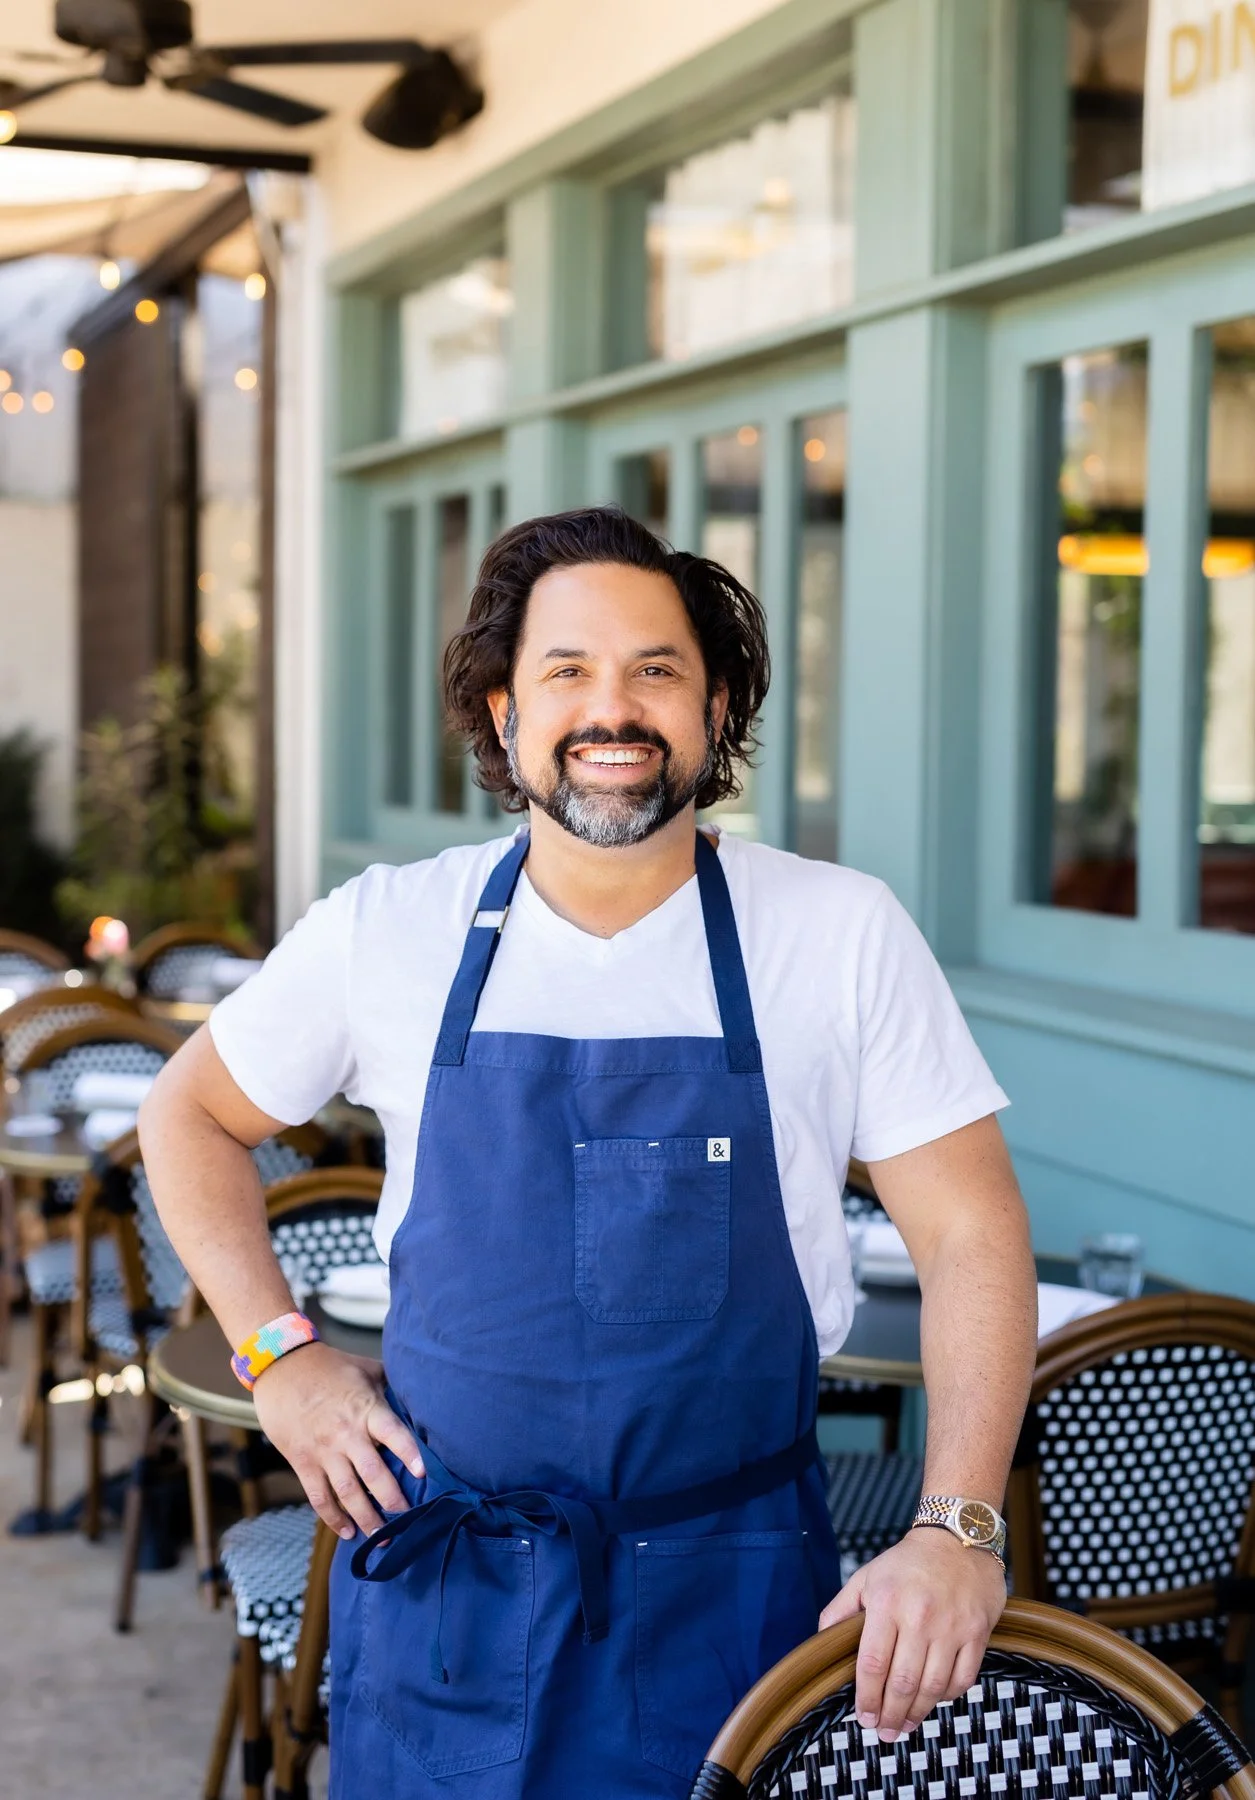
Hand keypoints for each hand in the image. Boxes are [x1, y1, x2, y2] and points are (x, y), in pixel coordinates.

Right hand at [250, 1342, 425, 1539]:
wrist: (281, 1367)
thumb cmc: (328, 1366)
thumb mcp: (365, 1368)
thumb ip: (390, 1384)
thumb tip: (418, 1393)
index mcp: (366, 1409)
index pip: (394, 1433)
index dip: (410, 1453)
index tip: (424, 1475)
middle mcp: (347, 1434)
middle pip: (374, 1473)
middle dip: (393, 1500)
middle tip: (409, 1520)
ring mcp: (324, 1451)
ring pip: (348, 1493)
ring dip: (366, 1518)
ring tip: (383, 1538)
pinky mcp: (303, 1462)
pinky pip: (320, 1496)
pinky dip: (333, 1518)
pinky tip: (347, 1532)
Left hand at [819, 1529, 1005, 1740]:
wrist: (958, 1536)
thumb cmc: (907, 1562)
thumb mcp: (866, 1577)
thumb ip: (841, 1610)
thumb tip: (822, 1643)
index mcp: (886, 1603)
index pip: (872, 1663)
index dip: (866, 1698)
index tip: (862, 1717)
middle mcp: (919, 1617)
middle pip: (902, 1682)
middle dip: (890, 1715)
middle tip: (883, 1733)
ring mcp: (952, 1627)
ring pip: (932, 1686)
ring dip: (917, 1714)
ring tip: (904, 1727)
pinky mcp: (977, 1632)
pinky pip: (963, 1678)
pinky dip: (947, 1696)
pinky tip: (934, 1700)